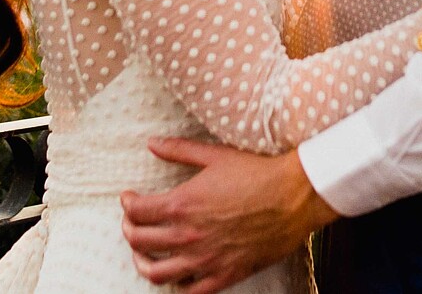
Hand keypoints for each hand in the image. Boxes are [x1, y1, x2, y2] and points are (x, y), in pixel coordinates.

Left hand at [119, 138, 338, 291]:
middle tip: (131, 223)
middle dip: (129, 230)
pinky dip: (177, 285)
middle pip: (139, 242)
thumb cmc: (257, 173)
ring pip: (156, 274)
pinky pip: (190, 291)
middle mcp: (188, 235)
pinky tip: (178, 274)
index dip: (127, 204)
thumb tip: (152, 143)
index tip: (128, 199)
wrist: (295, 196)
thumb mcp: (215, 155)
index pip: (137, 211)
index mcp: (183, 204)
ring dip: (143, 264)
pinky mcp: (225, 274)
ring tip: (144, 255)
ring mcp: (205, 259)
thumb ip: (179, 150)